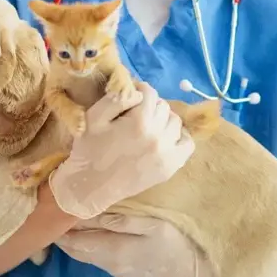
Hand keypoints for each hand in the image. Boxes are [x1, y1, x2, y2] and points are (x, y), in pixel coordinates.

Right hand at [48, 82, 193, 219]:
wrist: (91, 187)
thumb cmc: (89, 150)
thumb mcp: (93, 117)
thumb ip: (116, 99)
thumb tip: (138, 91)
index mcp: (139, 122)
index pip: (149, 93)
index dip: (139, 90)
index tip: (131, 99)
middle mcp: (158, 136)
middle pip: (163, 107)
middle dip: (150, 106)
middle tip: (136, 115)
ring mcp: (167, 153)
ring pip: (175, 123)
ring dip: (163, 120)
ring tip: (149, 127)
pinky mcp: (170, 167)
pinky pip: (187, 144)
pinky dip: (179, 137)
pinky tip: (164, 138)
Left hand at [56, 213, 217, 276]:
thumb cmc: (177, 246)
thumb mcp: (150, 225)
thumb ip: (117, 220)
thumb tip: (86, 213)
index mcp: (110, 250)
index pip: (73, 240)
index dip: (58, 225)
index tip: (49, 205)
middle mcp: (107, 264)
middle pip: (75, 249)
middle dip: (62, 232)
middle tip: (53, 209)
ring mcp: (116, 270)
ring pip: (85, 254)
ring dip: (74, 238)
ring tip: (69, 216)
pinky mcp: (124, 272)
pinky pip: (96, 257)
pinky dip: (87, 244)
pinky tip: (90, 231)